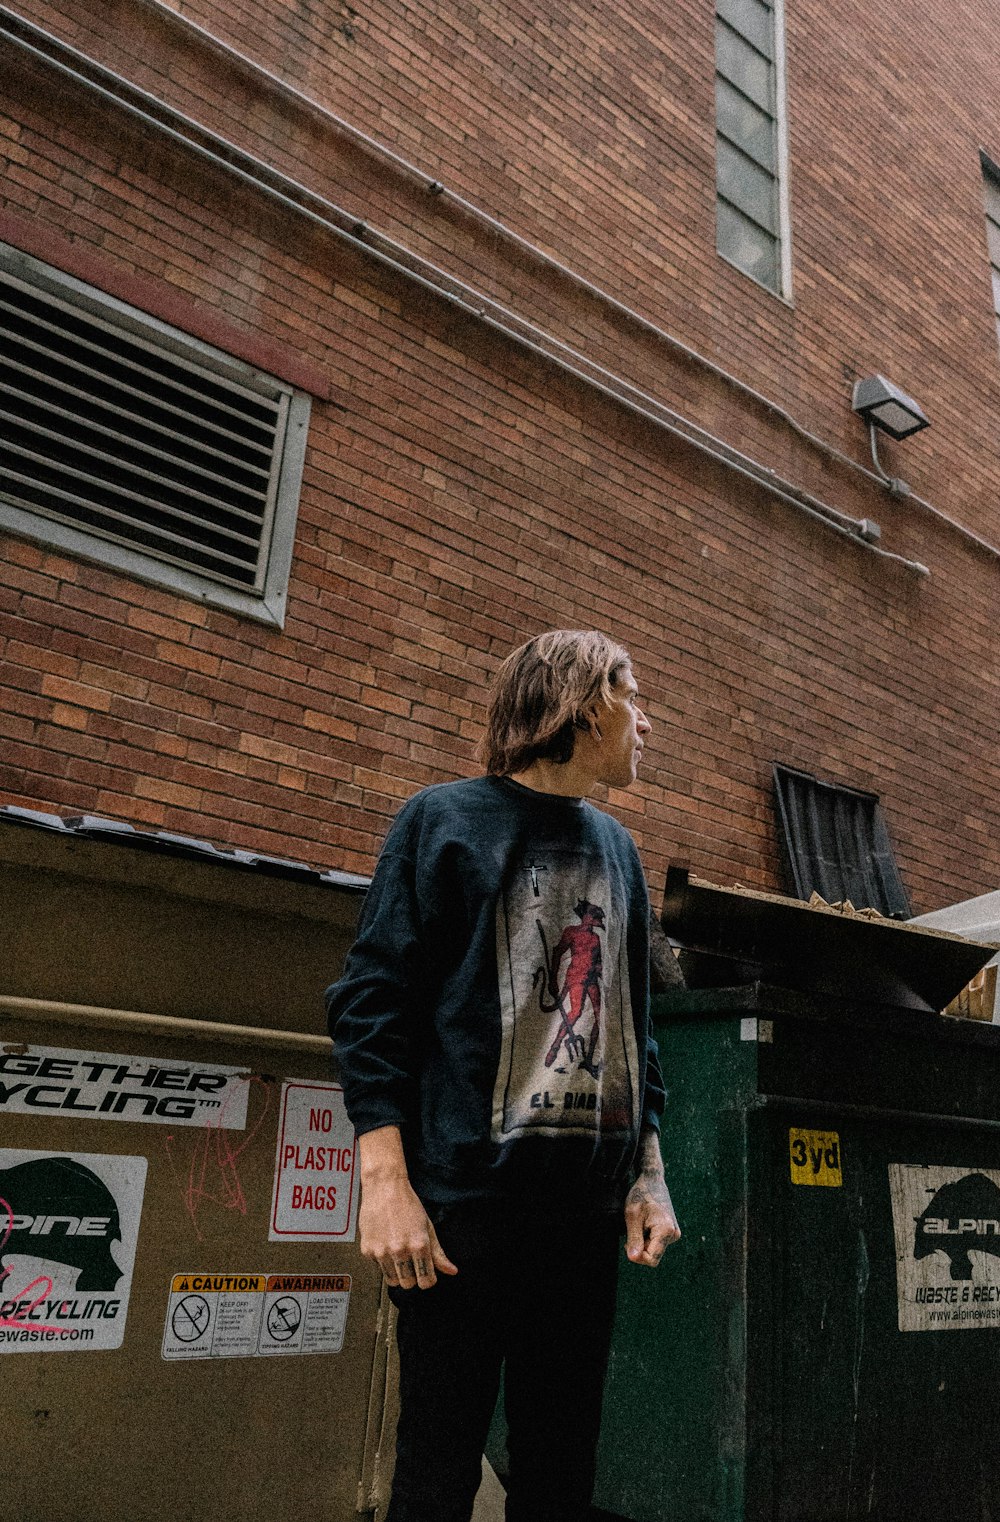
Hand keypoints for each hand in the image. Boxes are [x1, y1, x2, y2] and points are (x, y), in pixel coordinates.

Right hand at [359, 1174, 457, 1289]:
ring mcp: (381, 1252)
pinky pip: (378, 1267)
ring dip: (397, 1272)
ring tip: (399, 1253)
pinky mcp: (367, 1250)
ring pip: (392, 1280)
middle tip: (412, 1263)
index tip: (427, 1274)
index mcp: (418, 1245)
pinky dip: (383, 1261)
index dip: (428, 1279)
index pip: (426, 1281)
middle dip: (412, 1277)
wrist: (384, 1187)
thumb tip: (451, 1270)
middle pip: (408, 1285)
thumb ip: (438, 1253)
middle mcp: (399, 1250)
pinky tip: (386, 1244)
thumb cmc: (406, 1203)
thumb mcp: (428, 1227)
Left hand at [624, 1174, 680, 1266]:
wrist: (652, 1180)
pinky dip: (647, 1237)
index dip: (637, 1256)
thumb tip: (633, 1258)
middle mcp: (674, 1234)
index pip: (651, 1259)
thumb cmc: (641, 1195)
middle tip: (631, 1230)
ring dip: (642, 1241)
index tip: (627, 1244)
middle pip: (652, 1255)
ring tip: (638, 1224)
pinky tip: (644, 1224)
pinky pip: (656, 1243)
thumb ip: (634, 1239)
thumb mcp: (632, 1216)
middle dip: (639, 1248)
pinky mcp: (670, 1231)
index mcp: (666, 1230)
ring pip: (653, 1249)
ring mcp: (673, 1233)